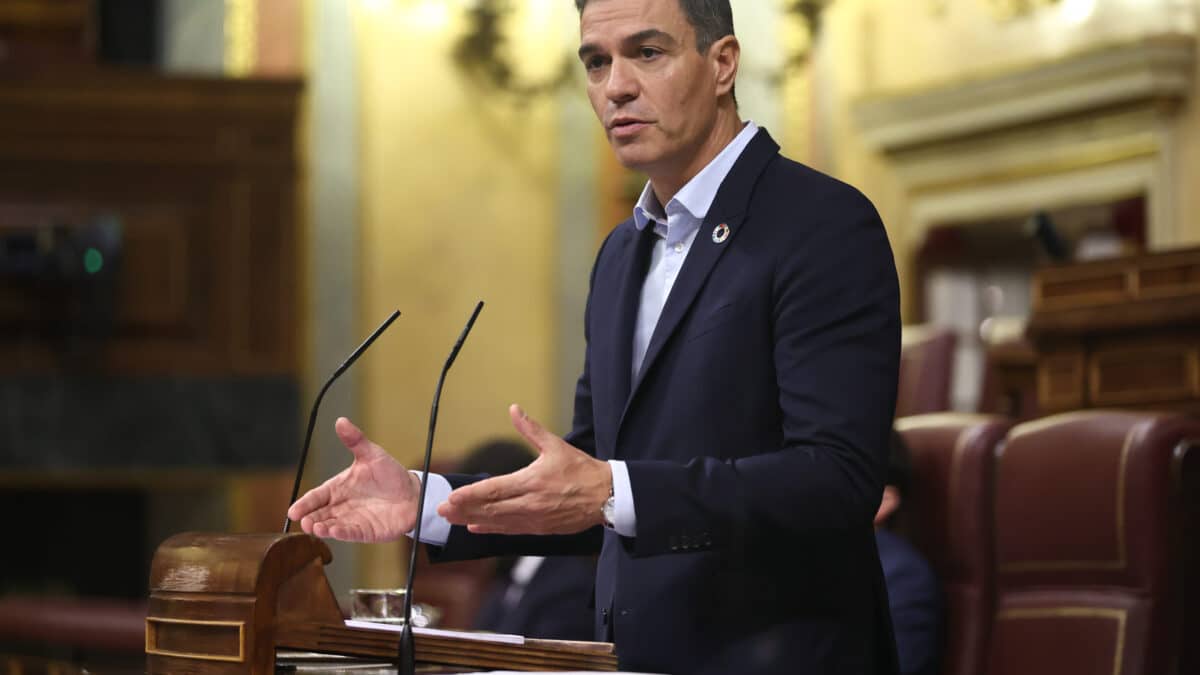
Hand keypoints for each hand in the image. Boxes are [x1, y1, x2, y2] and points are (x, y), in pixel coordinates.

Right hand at [287, 417, 420, 541]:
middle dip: (310, 519)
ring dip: (322, 528)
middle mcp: (342, 505)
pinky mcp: (365, 531)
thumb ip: (355, 440)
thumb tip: (341, 421)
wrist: (413, 493)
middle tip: (303, 522)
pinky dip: (341, 534)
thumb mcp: (371, 455)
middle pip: (320, 514)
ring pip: (332, 525)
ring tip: (315, 527)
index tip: (293, 511)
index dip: (304, 504)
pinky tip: (334, 532)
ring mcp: (352, 520)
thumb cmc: (390, 474)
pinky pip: (350, 534)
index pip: (317, 497)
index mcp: (339, 487)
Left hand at [438, 404, 611, 534]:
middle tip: (442, 509)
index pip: (494, 490)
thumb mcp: (556, 446)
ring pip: (497, 522)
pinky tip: (476, 527)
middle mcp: (530, 504)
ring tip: (453, 519)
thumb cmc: (582, 470)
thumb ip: (531, 429)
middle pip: (490, 509)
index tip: (452, 496)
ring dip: (473, 520)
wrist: (606, 496)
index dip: (471, 494)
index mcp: (532, 481)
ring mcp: (534, 519)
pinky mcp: (540, 529)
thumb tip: (514, 409)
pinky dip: (491, 529)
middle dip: (464, 509)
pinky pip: (510, 531)